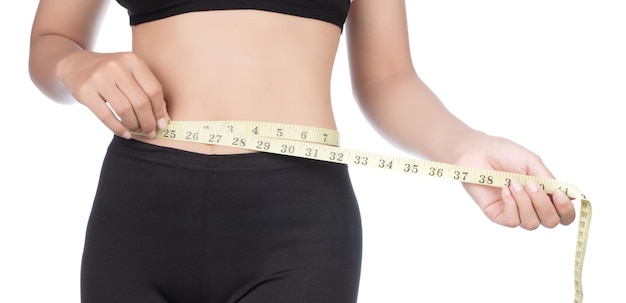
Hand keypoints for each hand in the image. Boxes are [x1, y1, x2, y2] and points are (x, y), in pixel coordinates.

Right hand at [56, 51, 169, 138]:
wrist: (76, 65)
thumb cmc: (111, 74)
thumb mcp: (130, 72)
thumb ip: (146, 90)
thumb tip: (164, 120)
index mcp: (132, 60)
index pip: (154, 90)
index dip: (160, 111)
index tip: (162, 124)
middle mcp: (116, 66)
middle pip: (140, 102)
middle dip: (148, 122)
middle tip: (150, 132)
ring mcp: (99, 77)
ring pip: (124, 110)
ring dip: (134, 125)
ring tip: (137, 130)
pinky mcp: (85, 90)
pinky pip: (106, 116)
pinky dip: (118, 128)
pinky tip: (125, 134)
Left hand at [454, 133, 574, 229]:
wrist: (476, 152)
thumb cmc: (503, 153)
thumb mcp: (531, 162)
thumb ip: (549, 179)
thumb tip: (569, 196)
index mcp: (545, 193)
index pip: (564, 213)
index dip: (567, 209)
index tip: (559, 194)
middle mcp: (532, 205)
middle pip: (552, 221)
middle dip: (544, 204)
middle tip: (531, 184)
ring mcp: (516, 211)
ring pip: (533, 223)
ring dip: (526, 203)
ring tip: (514, 183)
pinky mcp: (498, 215)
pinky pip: (513, 221)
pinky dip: (511, 205)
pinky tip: (505, 190)